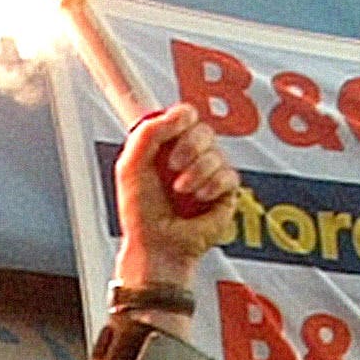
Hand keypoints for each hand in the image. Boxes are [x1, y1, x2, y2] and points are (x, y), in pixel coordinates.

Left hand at [113, 106, 242, 290]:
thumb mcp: (131, 167)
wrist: (157, 244)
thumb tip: (178, 114)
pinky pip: (229, 174)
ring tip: (181, 191)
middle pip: (203, 129)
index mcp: (165, 147)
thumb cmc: (141, 213)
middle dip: (188, 146)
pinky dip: (210, 186)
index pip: (183, 115)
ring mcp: (208, 172)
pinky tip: (199, 198)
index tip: (174, 126)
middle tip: (172, 166)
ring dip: (196, 172)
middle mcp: (189, 156)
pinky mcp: (225, 190)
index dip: (182, 117)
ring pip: (217, 152)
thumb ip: (148, 133)